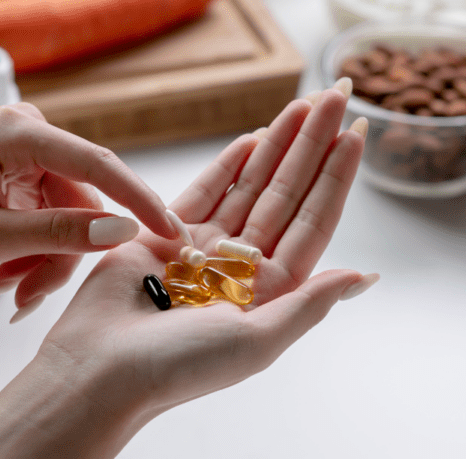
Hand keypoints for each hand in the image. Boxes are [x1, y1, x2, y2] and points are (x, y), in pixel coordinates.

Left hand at [0, 103, 177, 304]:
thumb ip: (58, 233)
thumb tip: (123, 230)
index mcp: (20, 132)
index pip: (99, 165)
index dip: (139, 201)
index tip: (172, 234)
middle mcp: (31, 134)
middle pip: (84, 201)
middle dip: (64, 253)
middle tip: (29, 296)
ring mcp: (29, 154)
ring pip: (72, 217)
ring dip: (47, 259)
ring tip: (9, 289)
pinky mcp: (25, 174)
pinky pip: (54, 218)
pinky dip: (37, 251)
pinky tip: (8, 273)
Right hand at [32, 84, 374, 454]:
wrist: (100, 371)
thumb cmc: (178, 367)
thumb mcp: (257, 342)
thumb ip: (310, 304)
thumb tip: (365, 277)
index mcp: (270, 291)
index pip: (313, 220)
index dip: (337, 175)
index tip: (357, 131)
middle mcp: (242, 267)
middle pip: (287, 193)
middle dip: (312, 144)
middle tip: (336, 94)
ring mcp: (203, 249)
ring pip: (251, 185)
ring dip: (277, 144)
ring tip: (302, 104)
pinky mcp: (163, 235)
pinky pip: (205, 191)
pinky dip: (229, 164)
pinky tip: (254, 135)